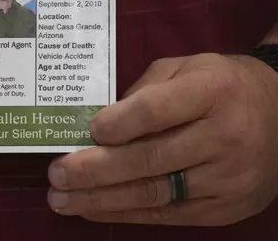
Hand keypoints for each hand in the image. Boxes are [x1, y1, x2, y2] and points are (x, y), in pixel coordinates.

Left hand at [47, 53, 277, 225]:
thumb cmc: (221, 85)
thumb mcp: (185, 68)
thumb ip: (145, 91)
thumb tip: (99, 124)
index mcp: (213, 91)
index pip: (157, 111)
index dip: (118, 123)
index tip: (88, 130)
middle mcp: (224, 137)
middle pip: (149, 158)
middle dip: (95, 170)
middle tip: (57, 173)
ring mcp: (227, 179)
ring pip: (153, 193)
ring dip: (100, 199)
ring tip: (61, 199)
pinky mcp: (224, 208)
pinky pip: (166, 214)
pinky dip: (123, 213)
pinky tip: (91, 208)